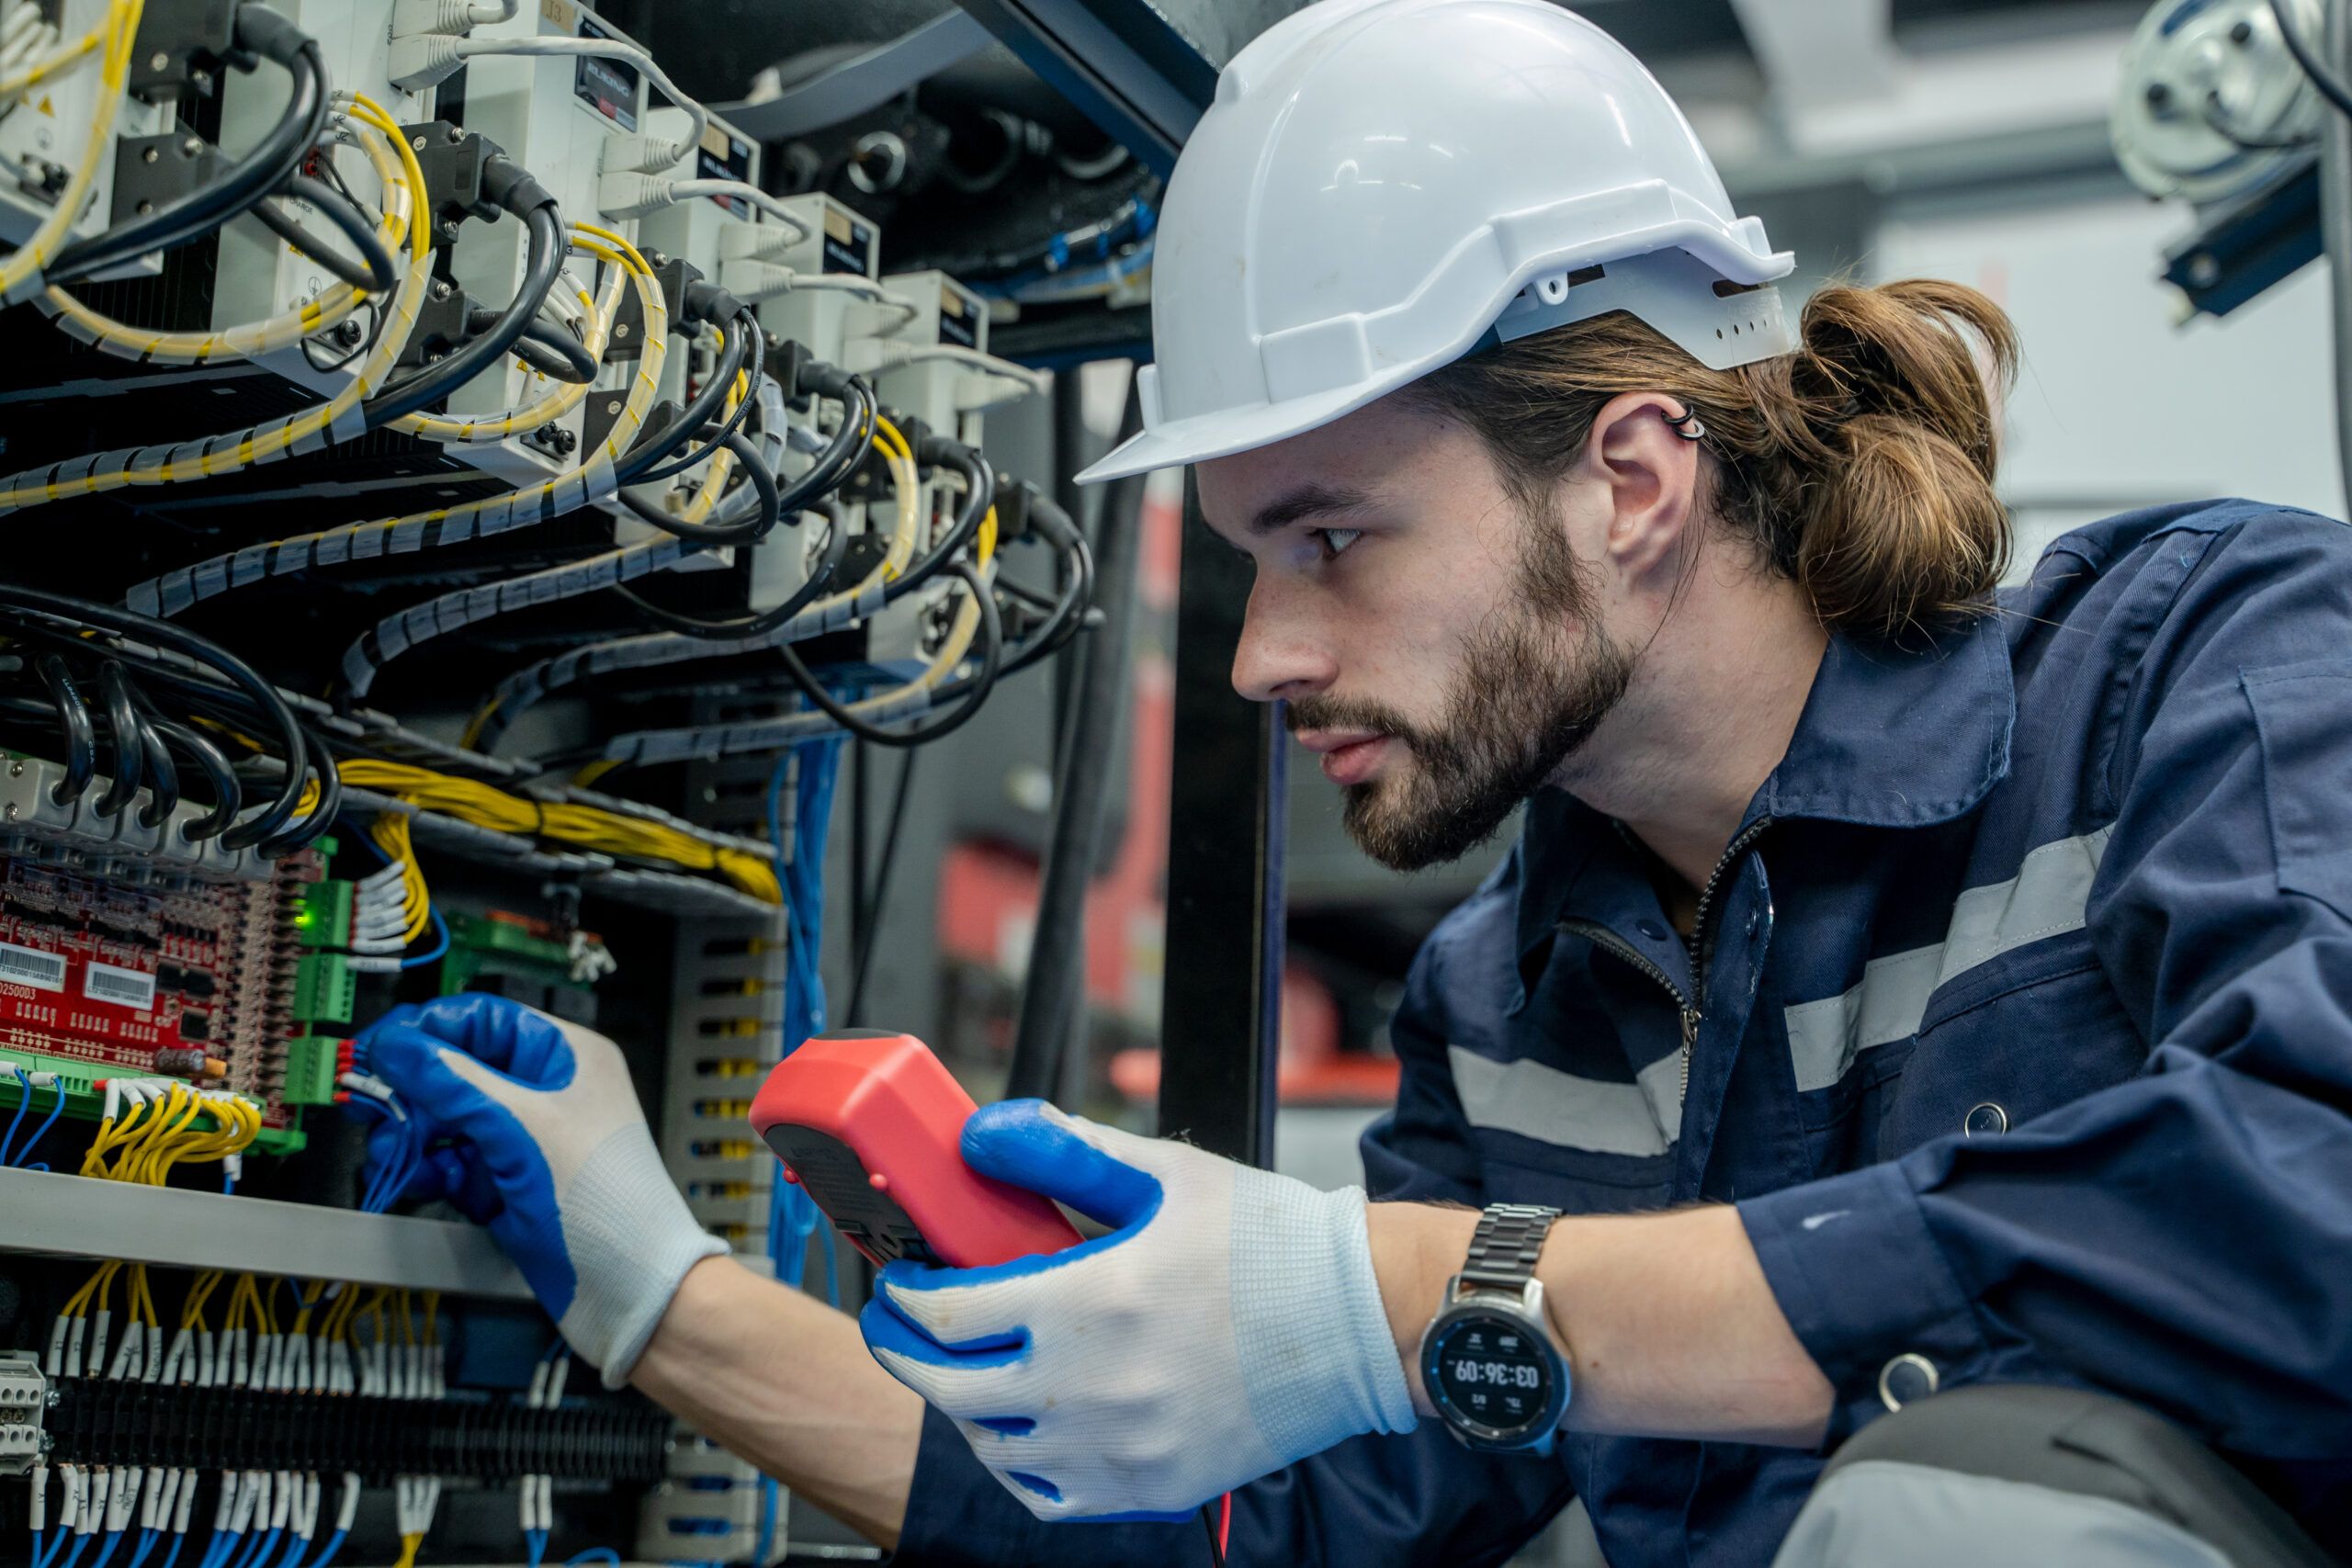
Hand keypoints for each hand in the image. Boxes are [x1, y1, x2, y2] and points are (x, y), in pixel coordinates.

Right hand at [355, 994, 726, 1384]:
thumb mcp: (519, 1127)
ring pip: (450, 1120)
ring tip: (394, 1151)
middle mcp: (548, 1092)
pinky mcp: (510, 1184)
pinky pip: (455, 1163)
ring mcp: (528, 1140)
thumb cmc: (604, 1201)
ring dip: (414, 1135)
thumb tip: (398, 1044)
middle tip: (373, 1108)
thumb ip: (452, 1081)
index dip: (427, 1030)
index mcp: (566, 1057)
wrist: (627, 1288)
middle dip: (414, 1092)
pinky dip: (432, 1170)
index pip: (483, 1020)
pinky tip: (418, 1179)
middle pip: (459, 1070)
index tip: (377, 1047)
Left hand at [859, 1100, 1415, 1519]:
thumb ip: (1063, 1148)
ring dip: (962, 1407)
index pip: (948, 1316)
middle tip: (898, 1328)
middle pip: (952, 1387)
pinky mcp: (1154, 1488)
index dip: (904, 1300)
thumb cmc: (1266, 1243)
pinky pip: (1050, 1497)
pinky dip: (1018, 1465)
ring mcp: (1125, 1449)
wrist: (1359, 1321)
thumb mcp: (1165, 1173)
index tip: (899, 1282)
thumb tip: (981, 1131)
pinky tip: (1021, 1428)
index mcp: (1094, 1299)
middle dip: (907, 1353)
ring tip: (963, 1368)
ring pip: (994, 1448)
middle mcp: (1098, 1386)